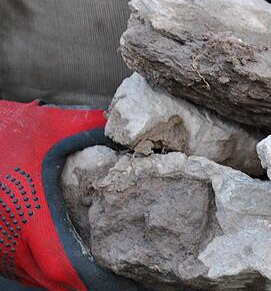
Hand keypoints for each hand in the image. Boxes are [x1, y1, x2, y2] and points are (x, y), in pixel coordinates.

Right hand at [0, 100, 145, 289]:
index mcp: (31, 216)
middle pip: (54, 280)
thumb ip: (92, 128)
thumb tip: (128, 131)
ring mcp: (1, 248)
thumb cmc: (11, 132)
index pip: (63, 265)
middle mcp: (13, 240)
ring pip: (37, 278)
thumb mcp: (54, 126)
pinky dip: (45, 273)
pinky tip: (68, 265)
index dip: (90, 280)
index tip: (117, 283)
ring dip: (65, 280)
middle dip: (84, 283)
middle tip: (117, 282)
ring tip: (97, 277)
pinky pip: (24, 270)